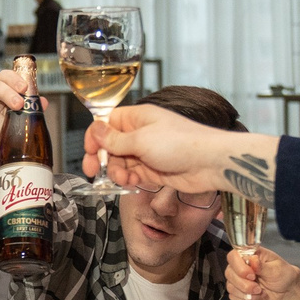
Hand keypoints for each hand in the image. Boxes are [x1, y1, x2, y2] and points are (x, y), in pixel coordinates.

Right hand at [0, 61, 37, 165]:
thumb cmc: (6, 120)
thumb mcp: (21, 110)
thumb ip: (31, 105)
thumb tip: (43, 102)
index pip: (4, 76)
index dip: (14, 79)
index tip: (24, 87)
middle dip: (8, 95)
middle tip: (19, 104)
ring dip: (4, 121)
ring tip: (14, 128)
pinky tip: (4, 137)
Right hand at [88, 104, 259, 194]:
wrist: (209, 163)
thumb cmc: (182, 143)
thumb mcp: (141, 140)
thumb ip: (115, 139)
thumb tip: (95, 131)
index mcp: (138, 118)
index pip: (108, 123)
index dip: (96, 136)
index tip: (89, 151)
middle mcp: (141, 133)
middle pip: (110, 145)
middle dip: (102, 158)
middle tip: (94, 171)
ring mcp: (148, 152)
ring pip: (120, 162)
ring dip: (116, 172)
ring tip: (123, 178)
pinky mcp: (154, 170)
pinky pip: (133, 174)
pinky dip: (129, 179)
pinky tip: (132, 182)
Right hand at [226, 245, 299, 299]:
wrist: (286, 290)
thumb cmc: (282, 274)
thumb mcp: (277, 269)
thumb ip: (263, 266)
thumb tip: (252, 259)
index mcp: (249, 255)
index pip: (233, 256)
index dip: (239, 266)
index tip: (251, 275)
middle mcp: (240, 265)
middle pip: (229, 273)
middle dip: (243, 284)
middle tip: (257, 288)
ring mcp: (238, 278)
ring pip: (230, 286)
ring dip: (245, 292)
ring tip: (259, 291)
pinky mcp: (238, 291)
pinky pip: (233, 296)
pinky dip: (245, 299)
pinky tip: (255, 296)